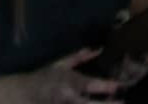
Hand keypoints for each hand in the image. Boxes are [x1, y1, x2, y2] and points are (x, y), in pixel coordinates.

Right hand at [0, 47, 122, 102]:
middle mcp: (68, 97)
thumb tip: (98, 49)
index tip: (118, 85)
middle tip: (122, 103)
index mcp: (67, 81)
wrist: (24, 95)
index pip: (87, 84)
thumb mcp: (59, 65)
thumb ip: (79, 58)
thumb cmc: (43, 77)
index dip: (104, 86)